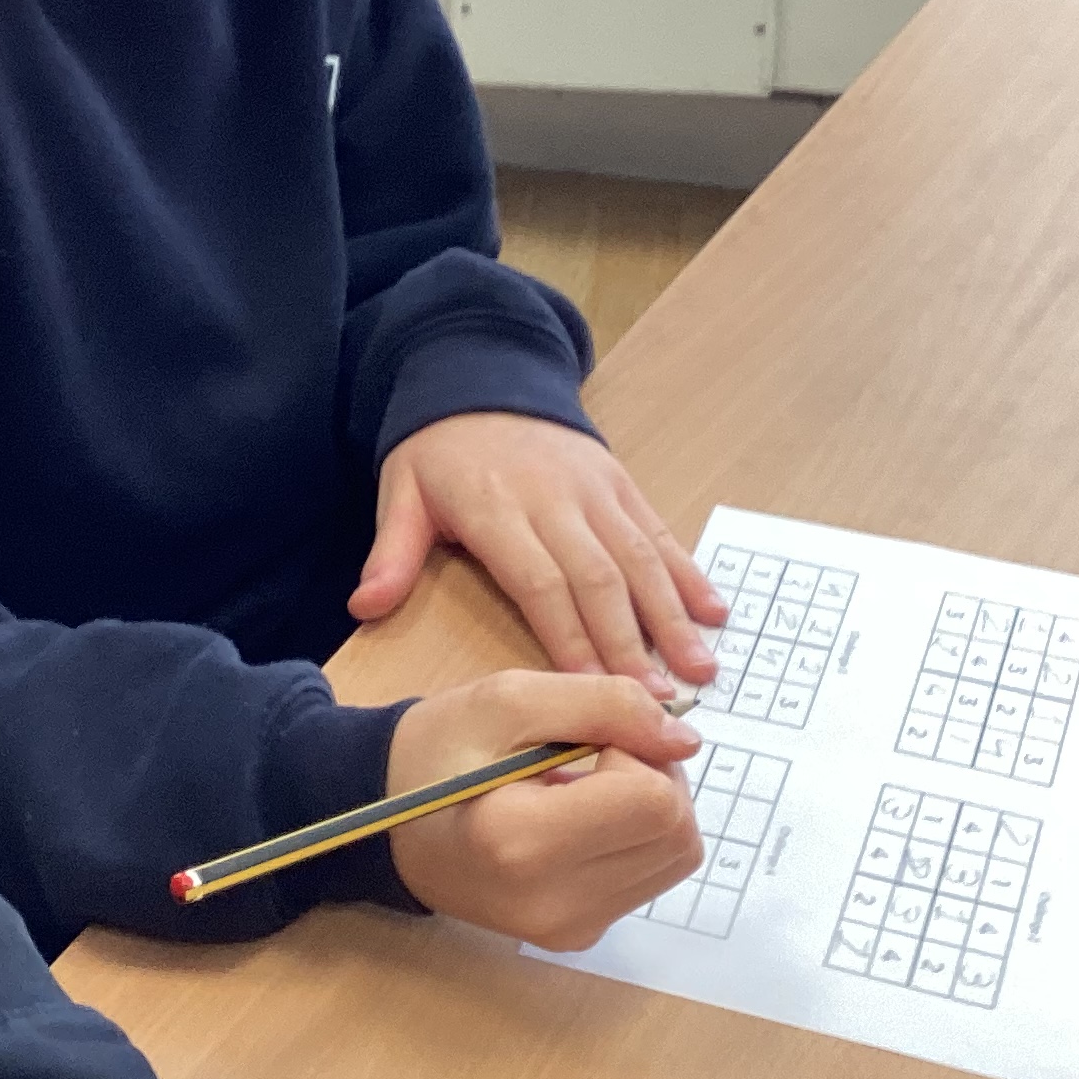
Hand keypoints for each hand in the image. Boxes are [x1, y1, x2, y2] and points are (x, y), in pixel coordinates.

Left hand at [353, 413, 725, 694]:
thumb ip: (390, 551)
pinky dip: (688, 572)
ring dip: (672, 616)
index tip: (591, 690)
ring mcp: (596, 489)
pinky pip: (658, 531)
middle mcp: (556, 498)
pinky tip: (714, 611)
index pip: (540, 582)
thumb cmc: (438, 453)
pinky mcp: (621, 483)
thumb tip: (365, 606)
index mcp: (497, 508)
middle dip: (631, 643)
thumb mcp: (401, 492)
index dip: (569, 638)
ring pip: (639, 558)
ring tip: (698, 668)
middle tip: (658, 702)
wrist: (481, 377)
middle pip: (599, 579)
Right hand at [386, 672, 703, 952]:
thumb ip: (606, 703)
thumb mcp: (509, 698)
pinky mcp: (577, 937)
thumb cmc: (439, 752)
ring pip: (676, 858)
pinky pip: (649, 877)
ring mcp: (566, 930)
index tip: (585, 740)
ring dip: (650, 808)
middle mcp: (550, 903)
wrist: (386, 823)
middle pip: (677, 834)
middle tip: (591, 757)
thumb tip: (686, 739)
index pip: (656, 802)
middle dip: (653, 778)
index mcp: (521, 841)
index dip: (637, 751)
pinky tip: (581, 820)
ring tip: (585, 787)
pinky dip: (633, 838)